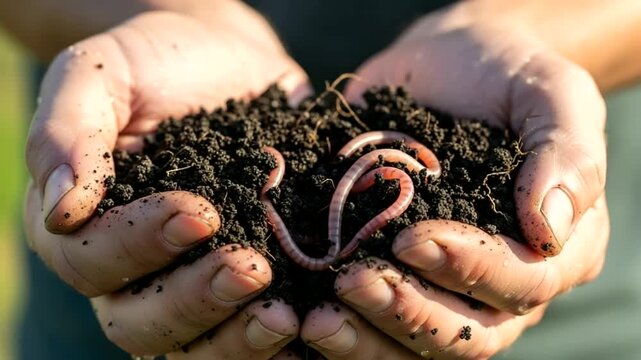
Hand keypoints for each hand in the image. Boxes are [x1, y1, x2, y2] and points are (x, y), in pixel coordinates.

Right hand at [24, 10, 308, 357]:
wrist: (226, 62)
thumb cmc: (156, 61)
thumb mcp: (102, 73)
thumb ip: (68, 131)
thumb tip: (63, 208)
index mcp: (85, 225)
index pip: (91, 261)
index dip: (139, 246)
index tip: (198, 212)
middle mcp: (132, 267)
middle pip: (141, 322)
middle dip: (196, 301)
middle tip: (251, 269)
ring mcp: (191, 278)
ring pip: (196, 343)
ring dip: (237, 338)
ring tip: (284, 316)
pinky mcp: (246, 277)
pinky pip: (248, 330)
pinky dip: (274, 339)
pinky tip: (309, 327)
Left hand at [300, 4, 607, 358]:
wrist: (443, 66)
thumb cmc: (503, 75)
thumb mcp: (550, 93)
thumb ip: (567, 155)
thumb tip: (548, 228)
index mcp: (553, 248)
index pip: (521, 282)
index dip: (468, 269)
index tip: (413, 238)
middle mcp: (500, 281)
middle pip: (465, 333)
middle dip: (407, 314)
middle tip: (351, 283)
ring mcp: (444, 284)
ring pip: (416, 343)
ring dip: (366, 336)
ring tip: (317, 317)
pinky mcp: (395, 273)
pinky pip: (372, 323)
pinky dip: (340, 328)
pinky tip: (300, 316)